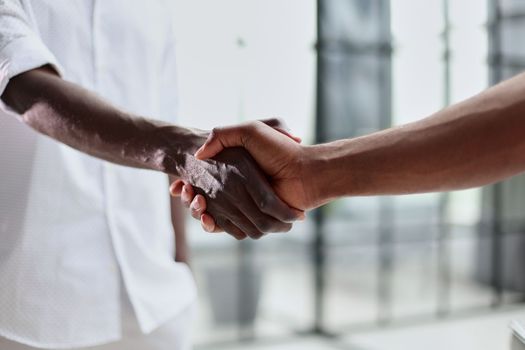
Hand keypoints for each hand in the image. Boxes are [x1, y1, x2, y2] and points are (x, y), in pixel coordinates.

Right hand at [171, 120, 312, 233]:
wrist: (305, 173)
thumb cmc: (280, 150)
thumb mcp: (251, 131)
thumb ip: (224, 134)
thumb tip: (198, 153)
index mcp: (235, 171)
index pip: (203, 179)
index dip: (187, 183)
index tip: (179, 182)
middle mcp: (236, 189)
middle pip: (201, 198)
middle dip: (189, 197)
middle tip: (182, 190)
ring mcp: (242, 205)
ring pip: (208, 213)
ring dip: (196, 209)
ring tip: (195, 199)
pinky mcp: (249, 220)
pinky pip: (224, 226)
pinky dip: (211, 224)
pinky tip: (206, 215)